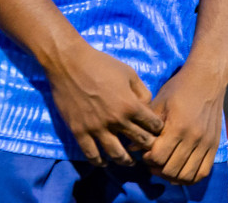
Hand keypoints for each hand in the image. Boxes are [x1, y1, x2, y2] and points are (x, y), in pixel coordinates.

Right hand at [44, 37, 163, 165]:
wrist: (70, 65)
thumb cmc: (102, 65)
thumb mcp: (129, 73)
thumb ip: (142, 92)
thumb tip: (147, 108)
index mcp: (130, 105)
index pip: (152, 125)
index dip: (157, 129)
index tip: (157, 131)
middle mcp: (116, 120)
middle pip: (138, 141)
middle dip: (147, 146)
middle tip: (149, 149)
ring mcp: (96, 128)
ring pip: (116, 154)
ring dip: (126, 161)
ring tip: (130, 162)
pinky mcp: (79, 132)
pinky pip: (91, 154)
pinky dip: (100, 162)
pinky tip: (105, 162)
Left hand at [142, 64, 227, 184]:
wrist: (207, 78)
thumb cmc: (179, 88)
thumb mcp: (159, 103)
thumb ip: (147, 126)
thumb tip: (132, 147)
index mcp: (177, 126)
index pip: (158, 157)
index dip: (147, 159)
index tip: (146, 151)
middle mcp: (193, 137)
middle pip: (171, 170)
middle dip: (158, 169)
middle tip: (153, 160)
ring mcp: (206, 143)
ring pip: (187, 175)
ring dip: (173, 176)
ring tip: (166, 166)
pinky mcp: (214, 144)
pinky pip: (203, 172)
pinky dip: (191, 177)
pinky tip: (181, 170)